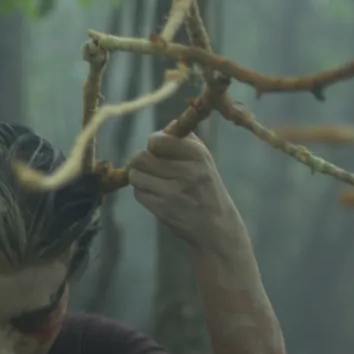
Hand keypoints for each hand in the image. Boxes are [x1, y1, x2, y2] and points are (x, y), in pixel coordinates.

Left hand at [126, 126, 246, 257]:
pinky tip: (156, 195)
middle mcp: (186, 171)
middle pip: (141, 157)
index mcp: (197, 154)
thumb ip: (185, 140)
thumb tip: (166, 127)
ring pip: (136, 175)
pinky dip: (143, 193)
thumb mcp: (204, 160)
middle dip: (141, 161)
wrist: (217, 226)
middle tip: (149, 166)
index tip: (158, 150)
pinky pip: (138, 193)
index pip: (157, 140)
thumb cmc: (207, 188)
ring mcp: (173, 192)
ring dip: (140, 177)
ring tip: (153, 181)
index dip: (153, 144)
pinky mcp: (163, 209)